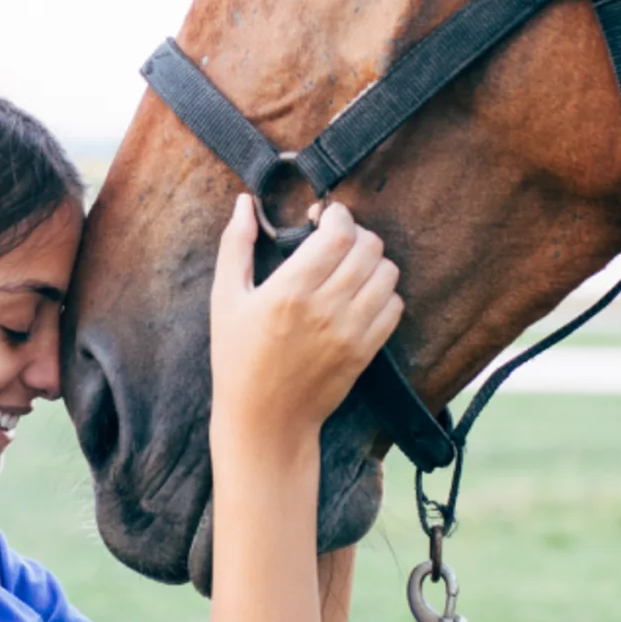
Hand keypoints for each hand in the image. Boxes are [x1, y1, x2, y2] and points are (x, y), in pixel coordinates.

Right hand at [207, 196, 403, 448]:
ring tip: (350, 267)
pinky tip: (360, 295)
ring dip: (372, 261)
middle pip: (369, 247)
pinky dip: (384, 293)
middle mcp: (326, 308)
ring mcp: (351, 331)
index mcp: (290, 290)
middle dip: (355, 233)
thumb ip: (235, 245)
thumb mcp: (225, 299)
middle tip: (336, 240)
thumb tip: (246, 201)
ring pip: (387, 273)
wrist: (265, 419)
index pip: (339, 233)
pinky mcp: (366, 351)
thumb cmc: (238, 358)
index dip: (338, 215)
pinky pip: (395, 306)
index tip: (323, 217)